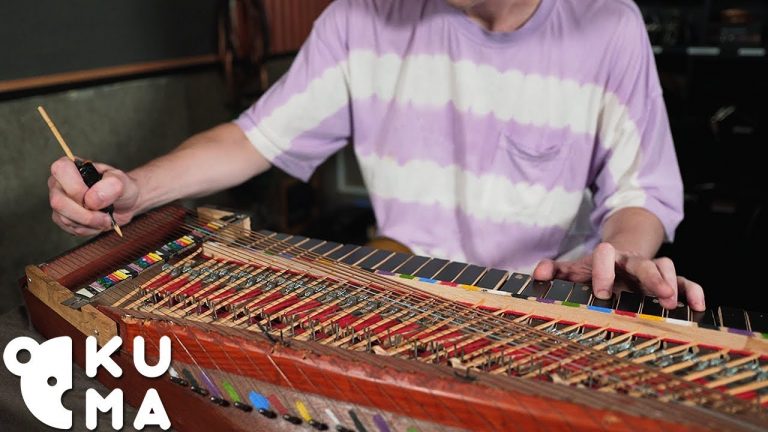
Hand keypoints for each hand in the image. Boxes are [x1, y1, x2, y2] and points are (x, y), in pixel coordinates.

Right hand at [48, 156, 138, 235]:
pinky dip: (89, 230)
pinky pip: (70, 228)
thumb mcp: (123, 181)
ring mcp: (59, 201)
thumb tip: (91, 200)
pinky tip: (98, 223)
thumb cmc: (122, 188)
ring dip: (91, 223)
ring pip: (65, 218)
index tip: (96, 197)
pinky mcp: (62, 218)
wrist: (126, 204)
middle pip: (58, 201)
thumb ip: (112, 184)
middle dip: (86, 215)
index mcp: (70, 165)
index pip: (61, 170)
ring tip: (106, 218)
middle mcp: (59, 183)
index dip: (78, 188)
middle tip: (106, 216)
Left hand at [532, 242, 704, 310]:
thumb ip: (557, 270)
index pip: (606, 255)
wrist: (622, 250)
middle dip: (650, 277)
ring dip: (671, 282)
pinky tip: (698, 307)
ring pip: (666, 266)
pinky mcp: (669, 279)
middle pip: (642, 262)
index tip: (602, 293)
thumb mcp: (575, 268)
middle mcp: (632, 261)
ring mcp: (652, 269)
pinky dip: (693, 290)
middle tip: (658, 294)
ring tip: (673, 301)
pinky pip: (686, 280)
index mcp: (608, 257)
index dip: (603, 271)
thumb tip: (537, 274)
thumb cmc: (596, 267)